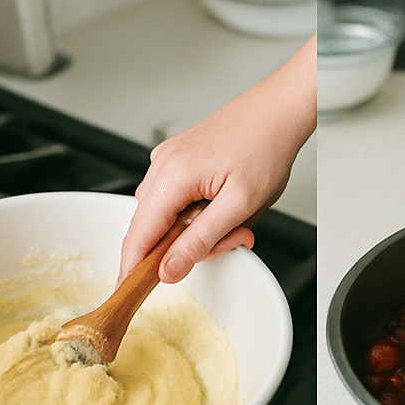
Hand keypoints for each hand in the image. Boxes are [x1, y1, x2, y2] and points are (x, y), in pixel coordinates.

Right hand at [117, 35, 315, 285]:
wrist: (278, 110)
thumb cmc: (266, 147)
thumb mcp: (240, 205)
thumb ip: (201, 240)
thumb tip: (167, 270)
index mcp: (173, 176)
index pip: (139, 234)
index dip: (131, 268)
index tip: (125, 295)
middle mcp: (164, 163)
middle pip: (153, 226)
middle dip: (186, 244)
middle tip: (234, 238)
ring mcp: (170, 157)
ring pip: (166, 212)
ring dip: (196, 227)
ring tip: (238, 218)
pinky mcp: (180, 155)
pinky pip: (175, 194)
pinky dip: (196, 209)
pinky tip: (226, 202)